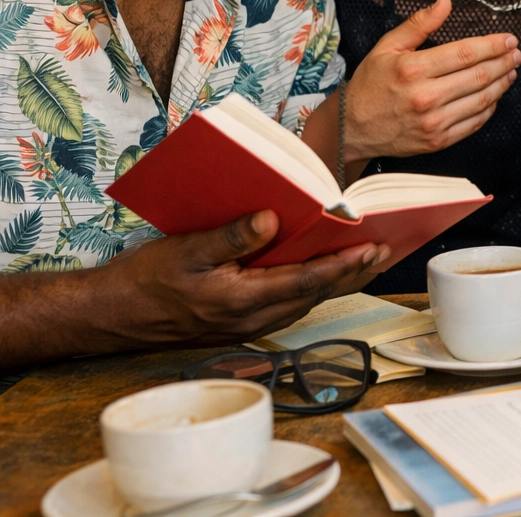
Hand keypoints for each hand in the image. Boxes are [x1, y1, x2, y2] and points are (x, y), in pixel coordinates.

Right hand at [104, 211, 388, 346]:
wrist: (112, 317)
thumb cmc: (146, 281)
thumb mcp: (187, 250)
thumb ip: (232, 236)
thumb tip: (273, 219)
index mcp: (242, 299)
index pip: (307, 280)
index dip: (343, 264)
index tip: (373, 247)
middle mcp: (252, 317)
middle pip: (315, 294)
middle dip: (351, 272)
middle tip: (384, 248)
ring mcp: (247, 324)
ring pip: (304, 301)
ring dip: (335, 280)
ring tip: (364, 257)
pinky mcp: (240, 323)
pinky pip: (287, 304)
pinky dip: (310, 287)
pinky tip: (318, 271)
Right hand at [346, 0, 520, 159]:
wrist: (352, 127)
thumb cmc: (371, 84)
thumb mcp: (387, 47)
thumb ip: (419, 24)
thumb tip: (445, 2)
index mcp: (413, 69)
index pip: (465, 54)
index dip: (492, 45)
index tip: (508, 39)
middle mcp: (426, 97)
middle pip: (479, 76)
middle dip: (504, 62)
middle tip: (516, 54)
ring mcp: (434, 122)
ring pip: (482, 100)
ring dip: (502, 84)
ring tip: (511, 71)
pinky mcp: (439, 141)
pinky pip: (475, 123)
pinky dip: (490, 107)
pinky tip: (496, 95)